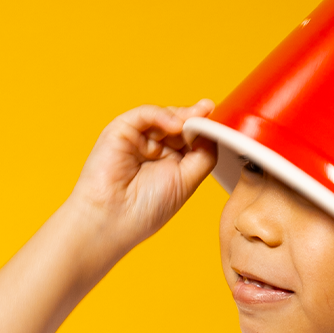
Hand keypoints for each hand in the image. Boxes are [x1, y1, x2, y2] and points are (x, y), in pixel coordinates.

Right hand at [68, 101, 216, 263]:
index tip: (220, 122)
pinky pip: (145, 114)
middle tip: (210, 113)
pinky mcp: (121, 130)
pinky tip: (175, 125)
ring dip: (182, 116)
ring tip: (195, 120)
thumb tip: (214, 131)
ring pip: (164, 116)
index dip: (205, 130)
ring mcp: (138, 138)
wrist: (113, 219)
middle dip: (196, 119)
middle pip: (180, 123)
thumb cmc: (146, 209)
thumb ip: (203, 155)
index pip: (191, 139)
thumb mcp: (187, 182)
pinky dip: (162, 115)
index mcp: (171, 163)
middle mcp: (154, 149)